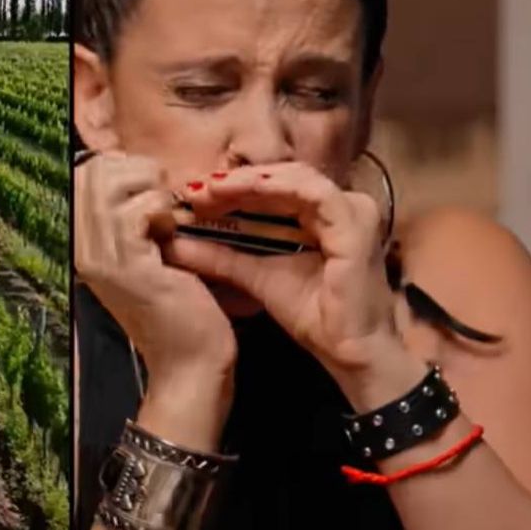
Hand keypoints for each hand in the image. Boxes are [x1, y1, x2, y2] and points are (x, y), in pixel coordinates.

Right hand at [75, 151, 235, 449]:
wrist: (189, 366)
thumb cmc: (179, 310)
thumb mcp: (150, 255)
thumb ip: (136, 218)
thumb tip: (142, 174)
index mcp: (83, 242)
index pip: (85, 172)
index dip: (124, 168)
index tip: (152, 194)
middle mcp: (81, 247)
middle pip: (93, 169)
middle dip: (137, 171)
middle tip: (164, 204)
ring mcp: (98, 257)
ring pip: (111, 181)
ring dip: (151, 190)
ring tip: (168, 223)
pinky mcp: (124, 265)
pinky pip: (136, 209)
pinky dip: (162, 211)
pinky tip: (173, 236)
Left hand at [163, 161, 412, 385]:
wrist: (348, 352)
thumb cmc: (313, 316)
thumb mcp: (256, 276)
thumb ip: (220, 257)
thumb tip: (175, 245)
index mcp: (322, 214)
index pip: (275, 187)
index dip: (233, 187)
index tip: (193, 195)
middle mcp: (342, 205)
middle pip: (282, 177)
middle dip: (236, 181)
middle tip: (196, 189)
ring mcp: (353, 210)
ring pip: (295, 178)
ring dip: (250, 180)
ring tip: (213, 189)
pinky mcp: (355, 223)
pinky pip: (312, 193)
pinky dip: (276, 188)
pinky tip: (244, 190)